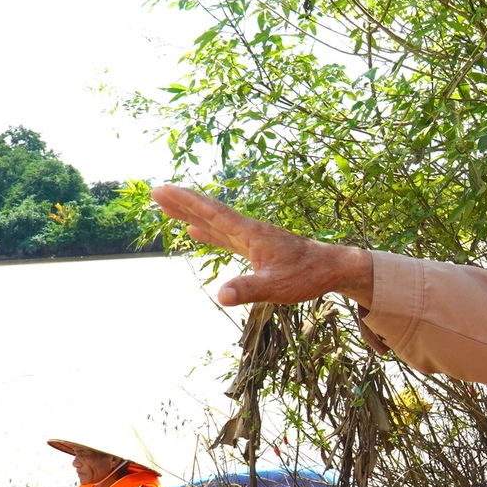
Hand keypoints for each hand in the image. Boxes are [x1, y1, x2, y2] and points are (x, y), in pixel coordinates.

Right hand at [151, 185, 373, 307]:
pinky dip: (207, 231)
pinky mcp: (255, 247)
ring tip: (167, 207)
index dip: (188, 202)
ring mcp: (251, 238)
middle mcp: (248, 231)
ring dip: (190, 214)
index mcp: (251, 233)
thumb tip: (221, 296)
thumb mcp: (277, 287)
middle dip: (182, 203)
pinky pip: (224, 235)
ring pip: (214, 222)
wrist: (331, 268)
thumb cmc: (307, 276)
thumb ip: (249, 290)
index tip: (165, 189)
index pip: (213, 213)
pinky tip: (195, 231)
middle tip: (156, 192)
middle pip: (209, 213)